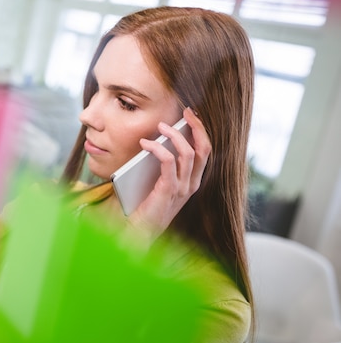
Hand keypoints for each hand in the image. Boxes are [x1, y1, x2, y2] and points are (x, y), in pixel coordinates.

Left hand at [125, 107, 210, 245]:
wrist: (138, 232)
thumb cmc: (145, 205)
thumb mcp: (158, 181)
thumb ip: (162, 164)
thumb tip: (157, 138)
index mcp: (192, 181)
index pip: (205, 151)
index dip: (201, 131)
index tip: (192, 114)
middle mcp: (192, 184)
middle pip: (203, 149)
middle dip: (197, 127)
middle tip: (186, 112)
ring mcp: (182, 189)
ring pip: (188, 153)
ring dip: (174, 135)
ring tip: (161, 126)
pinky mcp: (168, 191)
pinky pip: (168, 162)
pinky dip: (157, 149)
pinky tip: (145, 143)